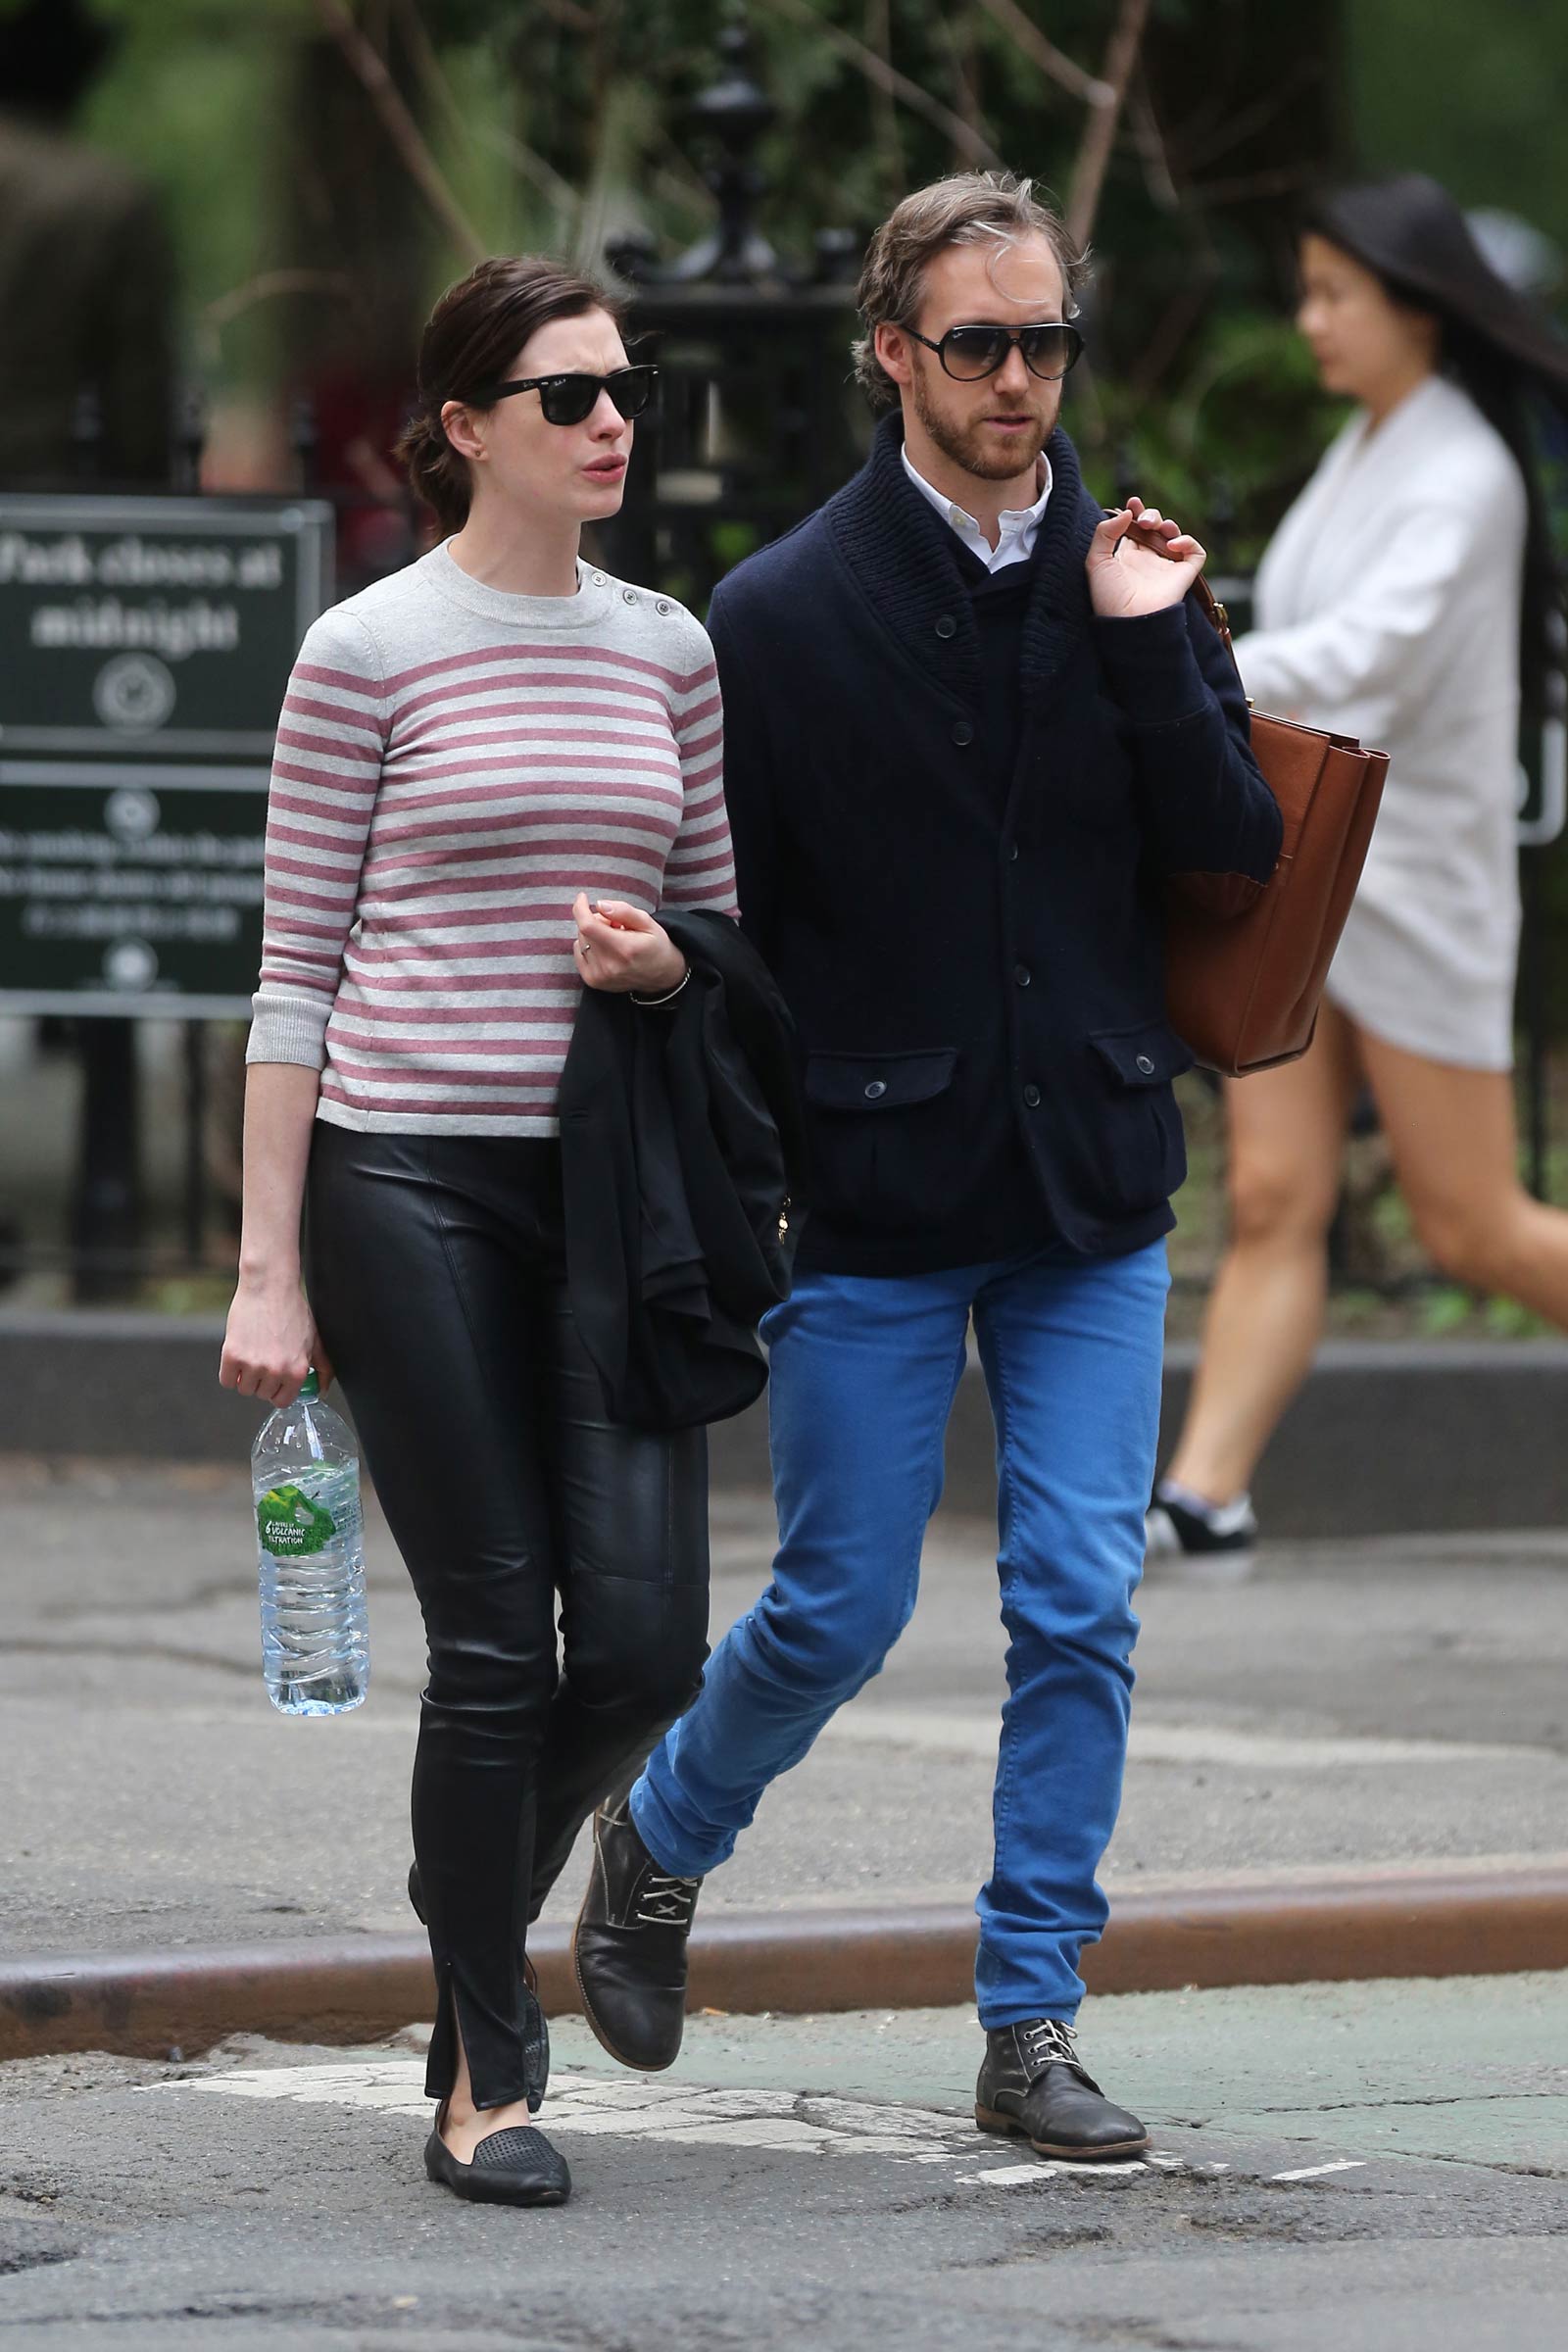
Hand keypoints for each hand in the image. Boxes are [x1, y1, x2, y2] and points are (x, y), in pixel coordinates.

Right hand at [219, 1274, 332, 1405]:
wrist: (269, 1287)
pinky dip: (230, 1372)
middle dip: (262, 1381)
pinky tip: (239, 1356)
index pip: (283, 1401)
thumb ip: (322, 1367)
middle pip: (262, 1395)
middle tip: (264, 1359)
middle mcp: (276, 1371)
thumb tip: (323, 1389)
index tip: (275, 1381)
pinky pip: (226, 1380)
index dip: (278, 1391)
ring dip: (245, 1377)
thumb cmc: (291, 1309)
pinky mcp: (233, 1355)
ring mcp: (253, 1364)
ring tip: (253, 1354)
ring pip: (244, 1389)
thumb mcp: (314, 1340)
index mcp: (297, 1370)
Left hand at [572, 892, 686, 994]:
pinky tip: (605, 949)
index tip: (583, 898)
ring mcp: (600, 976)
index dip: (581, 908)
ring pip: (581, 941)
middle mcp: (609, 965)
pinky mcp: (593, 981)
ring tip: (614, 940)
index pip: (588, 926)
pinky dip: (587, 946)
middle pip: (585, 931)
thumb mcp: (647, 922)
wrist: (661, 975)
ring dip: (593, 935)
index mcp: (624, 948)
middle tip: (617, 926)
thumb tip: (600, 905)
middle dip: (597, 921)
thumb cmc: (655, 946)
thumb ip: (624, 911)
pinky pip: (578, 953)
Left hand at [1086, 495, 1205, 619]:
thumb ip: (1105, 533)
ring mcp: (1166, 566)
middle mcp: (1147, 560)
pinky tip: (1172, 544)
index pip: (1135, 528)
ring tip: (1155, 527)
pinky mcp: (1184, 574)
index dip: (1135, 512)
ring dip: (1168, 524)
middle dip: (1151, 515)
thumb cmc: (1109, 597)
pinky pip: (1195, 553)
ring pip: (1174, 535)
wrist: (1129, 621)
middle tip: (1143, 520)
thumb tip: (1126, 513)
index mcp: (1126, 557)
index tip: (1132, 503)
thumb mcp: (1096, 562)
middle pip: (1155, 527)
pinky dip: (1188, 542)